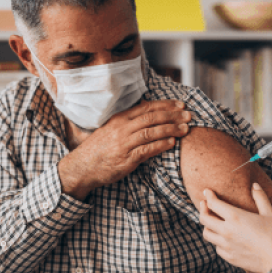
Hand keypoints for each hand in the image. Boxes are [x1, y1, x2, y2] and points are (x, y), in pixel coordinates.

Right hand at [58, 99, 190, 200]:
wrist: (82, 167)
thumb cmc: (100, 148)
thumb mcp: (112, 129)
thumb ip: (129, 121)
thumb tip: (149, 112)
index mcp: (120, 118)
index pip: (147, 107)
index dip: (166, 105)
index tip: (181, 105)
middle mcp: (122, 128)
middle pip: (152, 117)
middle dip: (173, 116)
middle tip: (189, 115)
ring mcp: (124, 143)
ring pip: (151, 132)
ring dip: (171, 129)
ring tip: (185, 129)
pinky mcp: (126, 159)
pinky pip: (146, 150)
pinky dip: (160, 145)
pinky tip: (172, 143)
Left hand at [200, 183, 271, 272]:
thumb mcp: (270, 213)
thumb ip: (260, 198)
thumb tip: (255, 185)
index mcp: (235, 217)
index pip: (213, 204)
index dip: (208, 196)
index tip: (207, 191)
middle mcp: (226, 231)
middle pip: (204, 219)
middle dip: (202, 209)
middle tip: (204, 203)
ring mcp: (226, 246)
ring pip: (207, 234)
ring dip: (207, 225)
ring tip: (211, 220)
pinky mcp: (230, 258)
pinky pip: (216, 247)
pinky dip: (216, 240)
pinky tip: (222, 237)